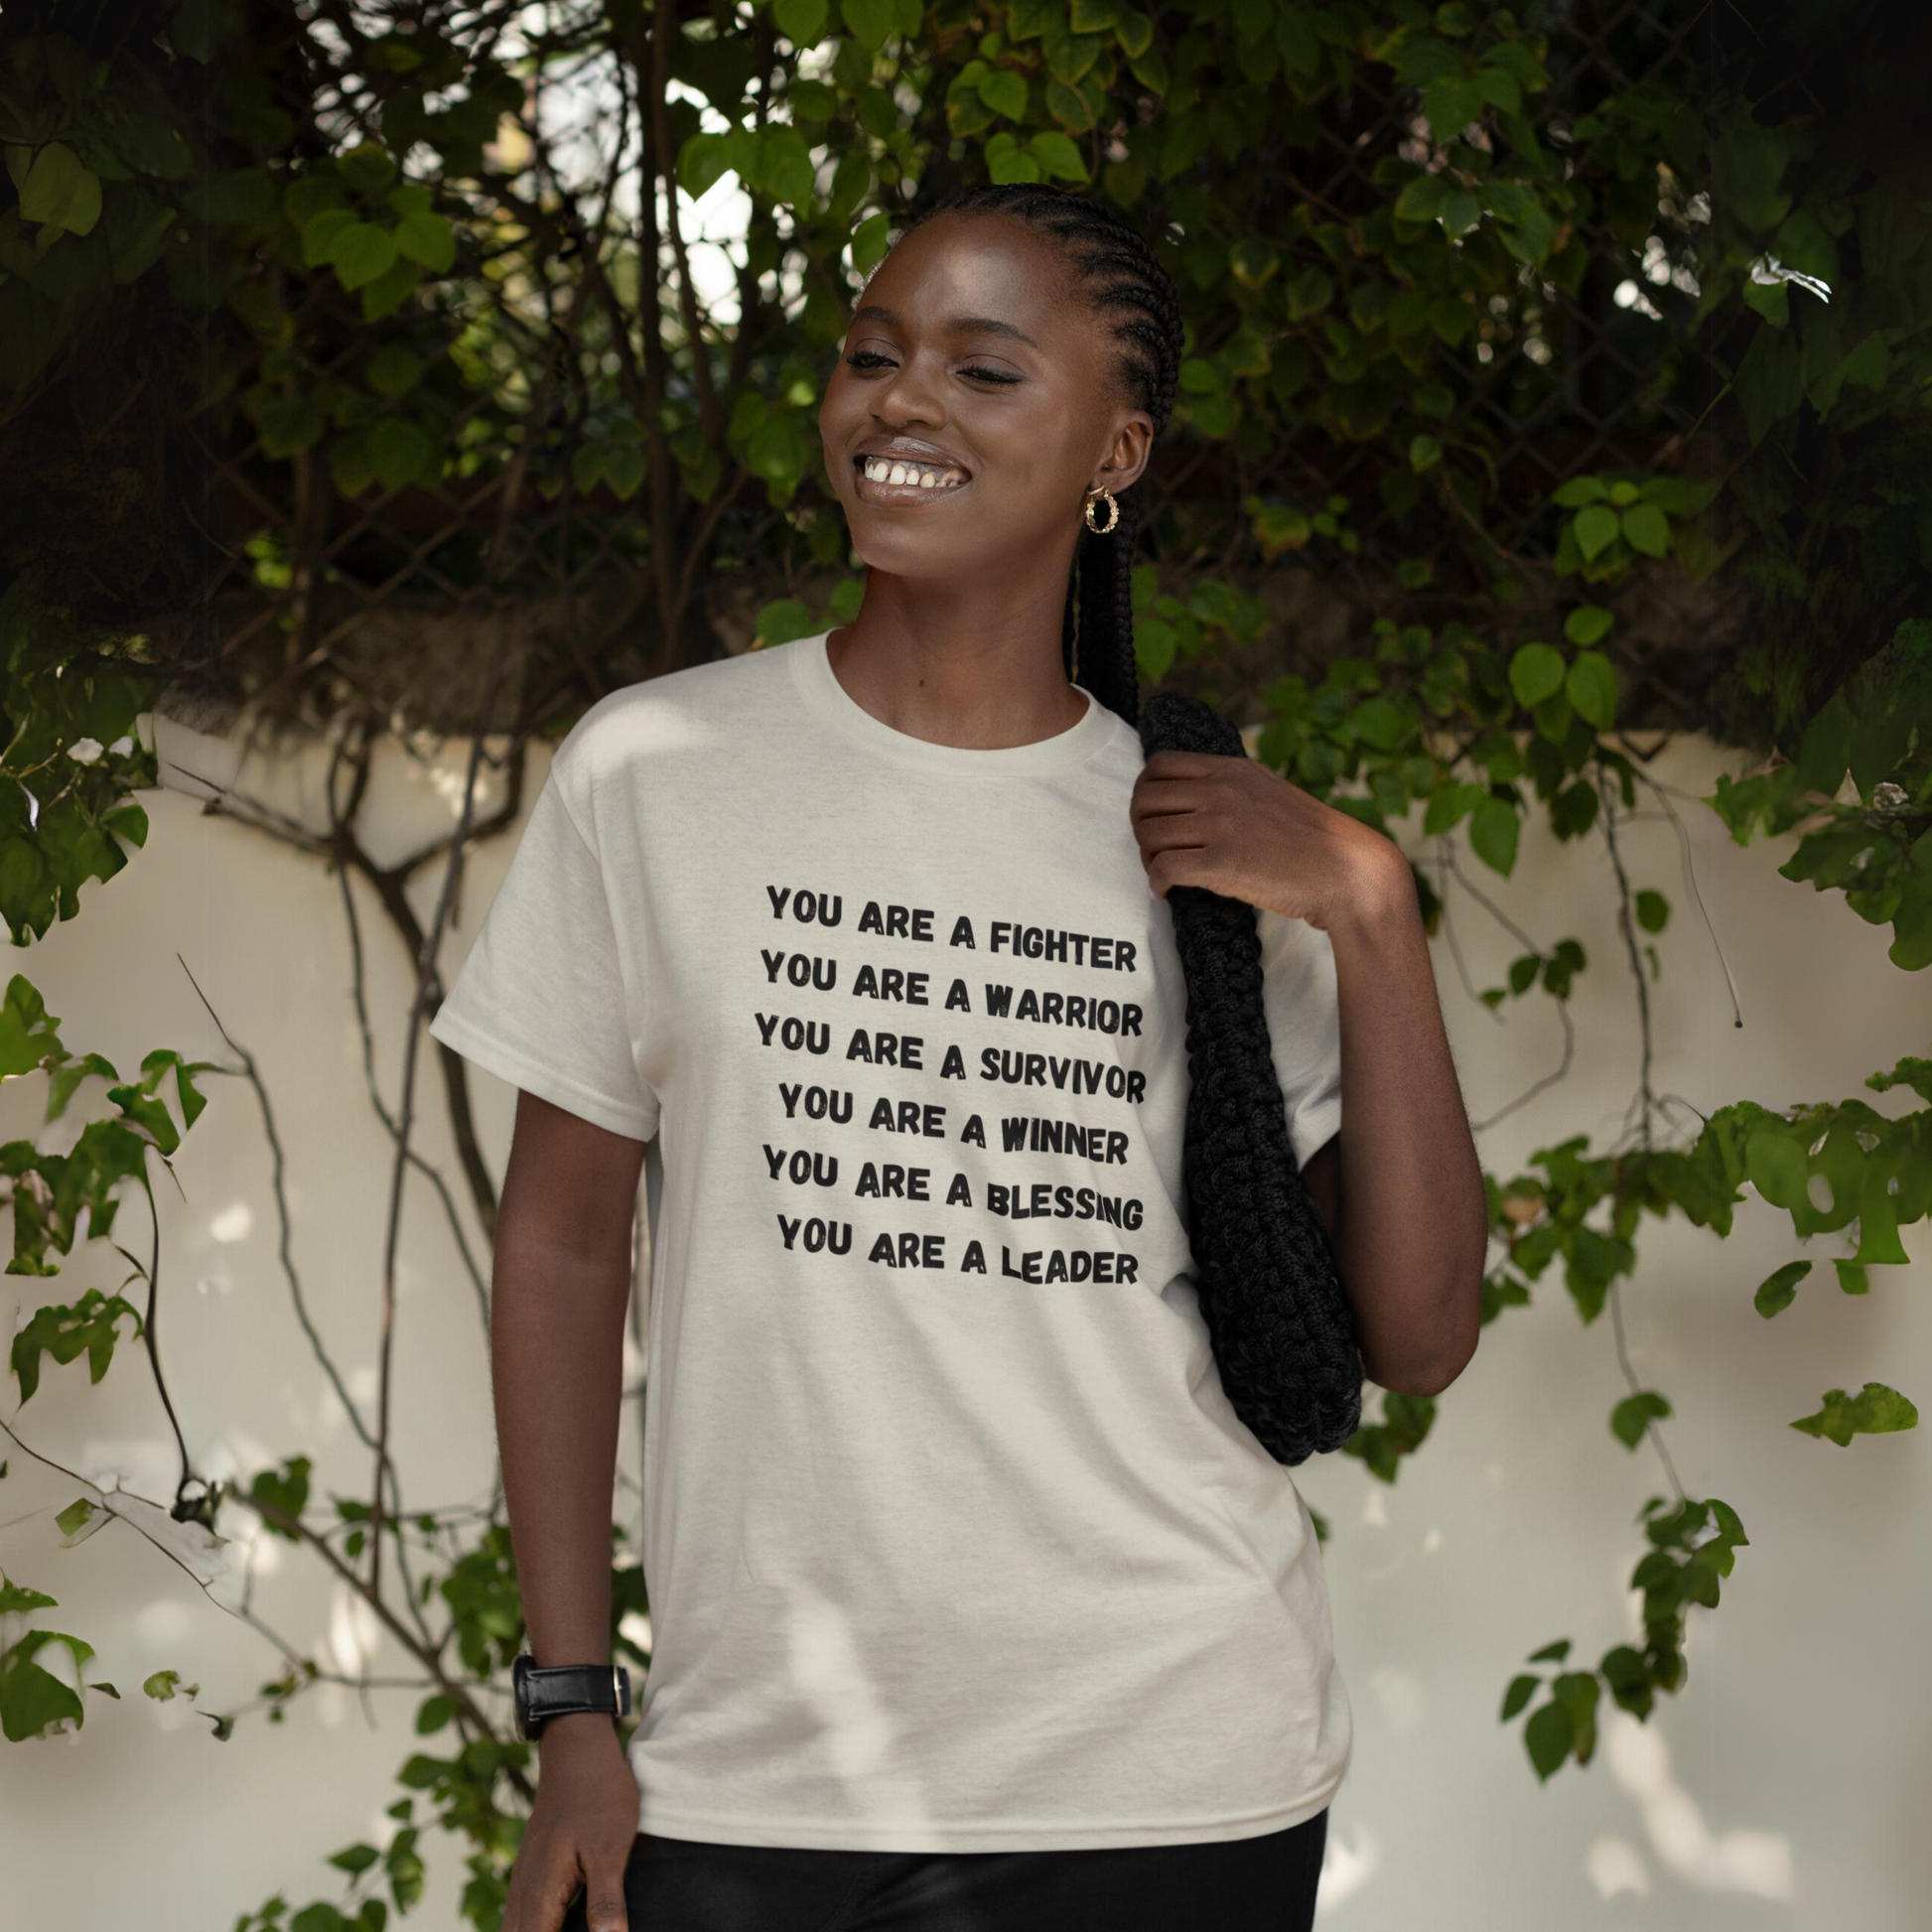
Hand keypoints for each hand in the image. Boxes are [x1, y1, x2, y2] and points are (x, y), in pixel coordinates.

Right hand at [503, 1717, 640, 1931]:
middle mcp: (523, 1893)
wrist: (578, 1751)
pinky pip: (522, 1920)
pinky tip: (557, 1927)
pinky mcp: (532, 1875)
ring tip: (570, 1931)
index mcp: (540, 1894)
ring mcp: (523, 1883)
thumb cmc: (599, 1796)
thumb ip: (607, 1900)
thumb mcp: (610, 1848)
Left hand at [1129, 747, 1410, 932]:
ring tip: (1161, 874)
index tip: (1154, 817)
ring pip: (1149, 834)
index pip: (1160, 765)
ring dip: (1146, 858)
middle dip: (1139, 827)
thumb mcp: (1269, 793)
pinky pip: (1164, 868)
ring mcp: (1221, 824)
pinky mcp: (1223, 862)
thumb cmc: (1311, 841)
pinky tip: (1164, 892)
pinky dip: (1155, 882)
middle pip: (1145, 798)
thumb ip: (1232, 790)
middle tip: (1152, 850)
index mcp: (1232, 769)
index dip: (1146, 792)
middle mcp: (1221, 790)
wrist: (1348, 871)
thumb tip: (1193, 803)